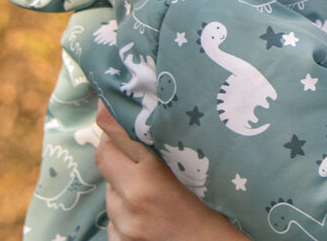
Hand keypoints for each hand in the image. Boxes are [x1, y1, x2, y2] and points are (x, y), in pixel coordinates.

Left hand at [95, 103, 244, 240]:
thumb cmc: (222, 210)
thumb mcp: (200, 171)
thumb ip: (171, 148)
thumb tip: (149, 119)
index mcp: (154, 176)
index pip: (116, 134)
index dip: (110, 113)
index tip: (108, 99)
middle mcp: (134, 198)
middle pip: (104, 156)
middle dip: (113, 145)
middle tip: (131, 139)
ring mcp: (125, 223)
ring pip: (110, 188)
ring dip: (123, 182)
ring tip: (154, 187)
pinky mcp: (120, 240)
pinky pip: (114, 216)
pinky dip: (126, 209)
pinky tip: (151, 211)